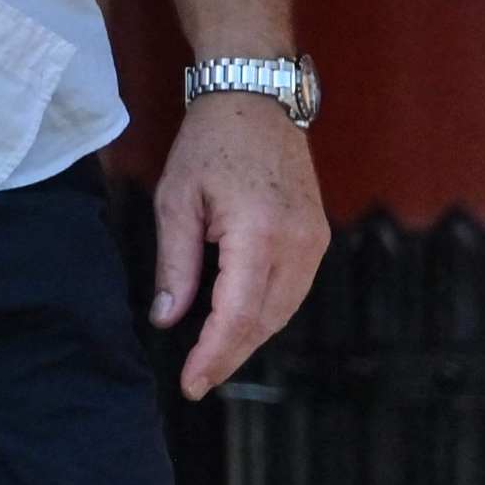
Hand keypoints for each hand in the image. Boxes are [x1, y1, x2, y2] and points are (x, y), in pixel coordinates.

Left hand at [149, 94, 330, 399]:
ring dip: (249, 338)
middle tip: (196, 380)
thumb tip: (167, 319)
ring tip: (212, 359)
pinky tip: (239, 323)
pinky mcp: (317, 237)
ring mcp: (314, 241)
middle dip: (230, 354)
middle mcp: (297, 243)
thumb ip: (176, 263)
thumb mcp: (176, 200)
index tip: (191, 383)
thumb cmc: (208, 144)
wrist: (255, 101)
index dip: (214, 355)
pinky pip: (293, 290)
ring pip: (283, 310)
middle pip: (265, 320)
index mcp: (259, 233)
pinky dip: (266, 313)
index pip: (238, 314)